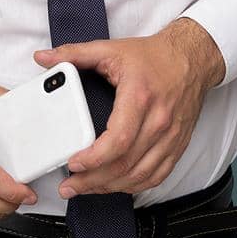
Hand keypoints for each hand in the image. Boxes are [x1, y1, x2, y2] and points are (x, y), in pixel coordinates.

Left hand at [35, 17, 223, 199]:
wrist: (192, 59)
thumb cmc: (153, 56)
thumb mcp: (111, 49)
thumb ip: (74, 53)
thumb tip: (43, 58)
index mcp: (139, 98)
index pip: (118, 140)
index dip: (94, 158)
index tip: (73, 163)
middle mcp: (158, 121)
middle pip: (125, 164)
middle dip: (93, 180)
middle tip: (70, 185)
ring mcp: (170, 137)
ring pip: (140, 175)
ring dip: (111, 187)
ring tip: (86, 188)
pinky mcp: (177, 146)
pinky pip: (156, 176)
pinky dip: (134, 186)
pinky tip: (115, 185)